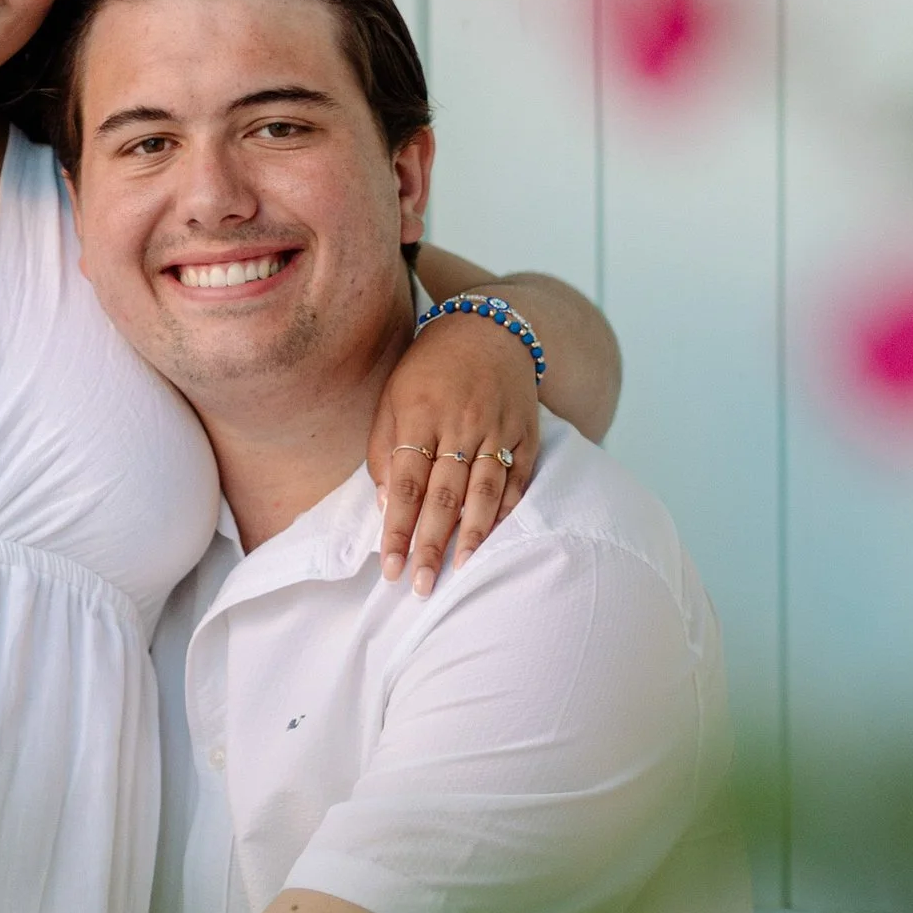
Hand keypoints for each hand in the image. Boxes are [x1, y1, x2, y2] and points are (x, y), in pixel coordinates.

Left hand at [369, 313, 543, 590]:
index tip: (390, 567)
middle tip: (420, 586)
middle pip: (444, 496)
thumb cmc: (428, 370)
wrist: (487, 327)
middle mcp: (461, 424)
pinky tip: (493, 538)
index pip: (407, 485)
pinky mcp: (527, 432)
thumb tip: (388, 507)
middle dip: (431, 545)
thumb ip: (385, 451)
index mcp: (419, 415)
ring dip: (471, 536)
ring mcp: (497, 428)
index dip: (398, 529)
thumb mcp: (391, 398)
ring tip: (458, 570)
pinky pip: (518, 479)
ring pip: (484, 491)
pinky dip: (506, 510)